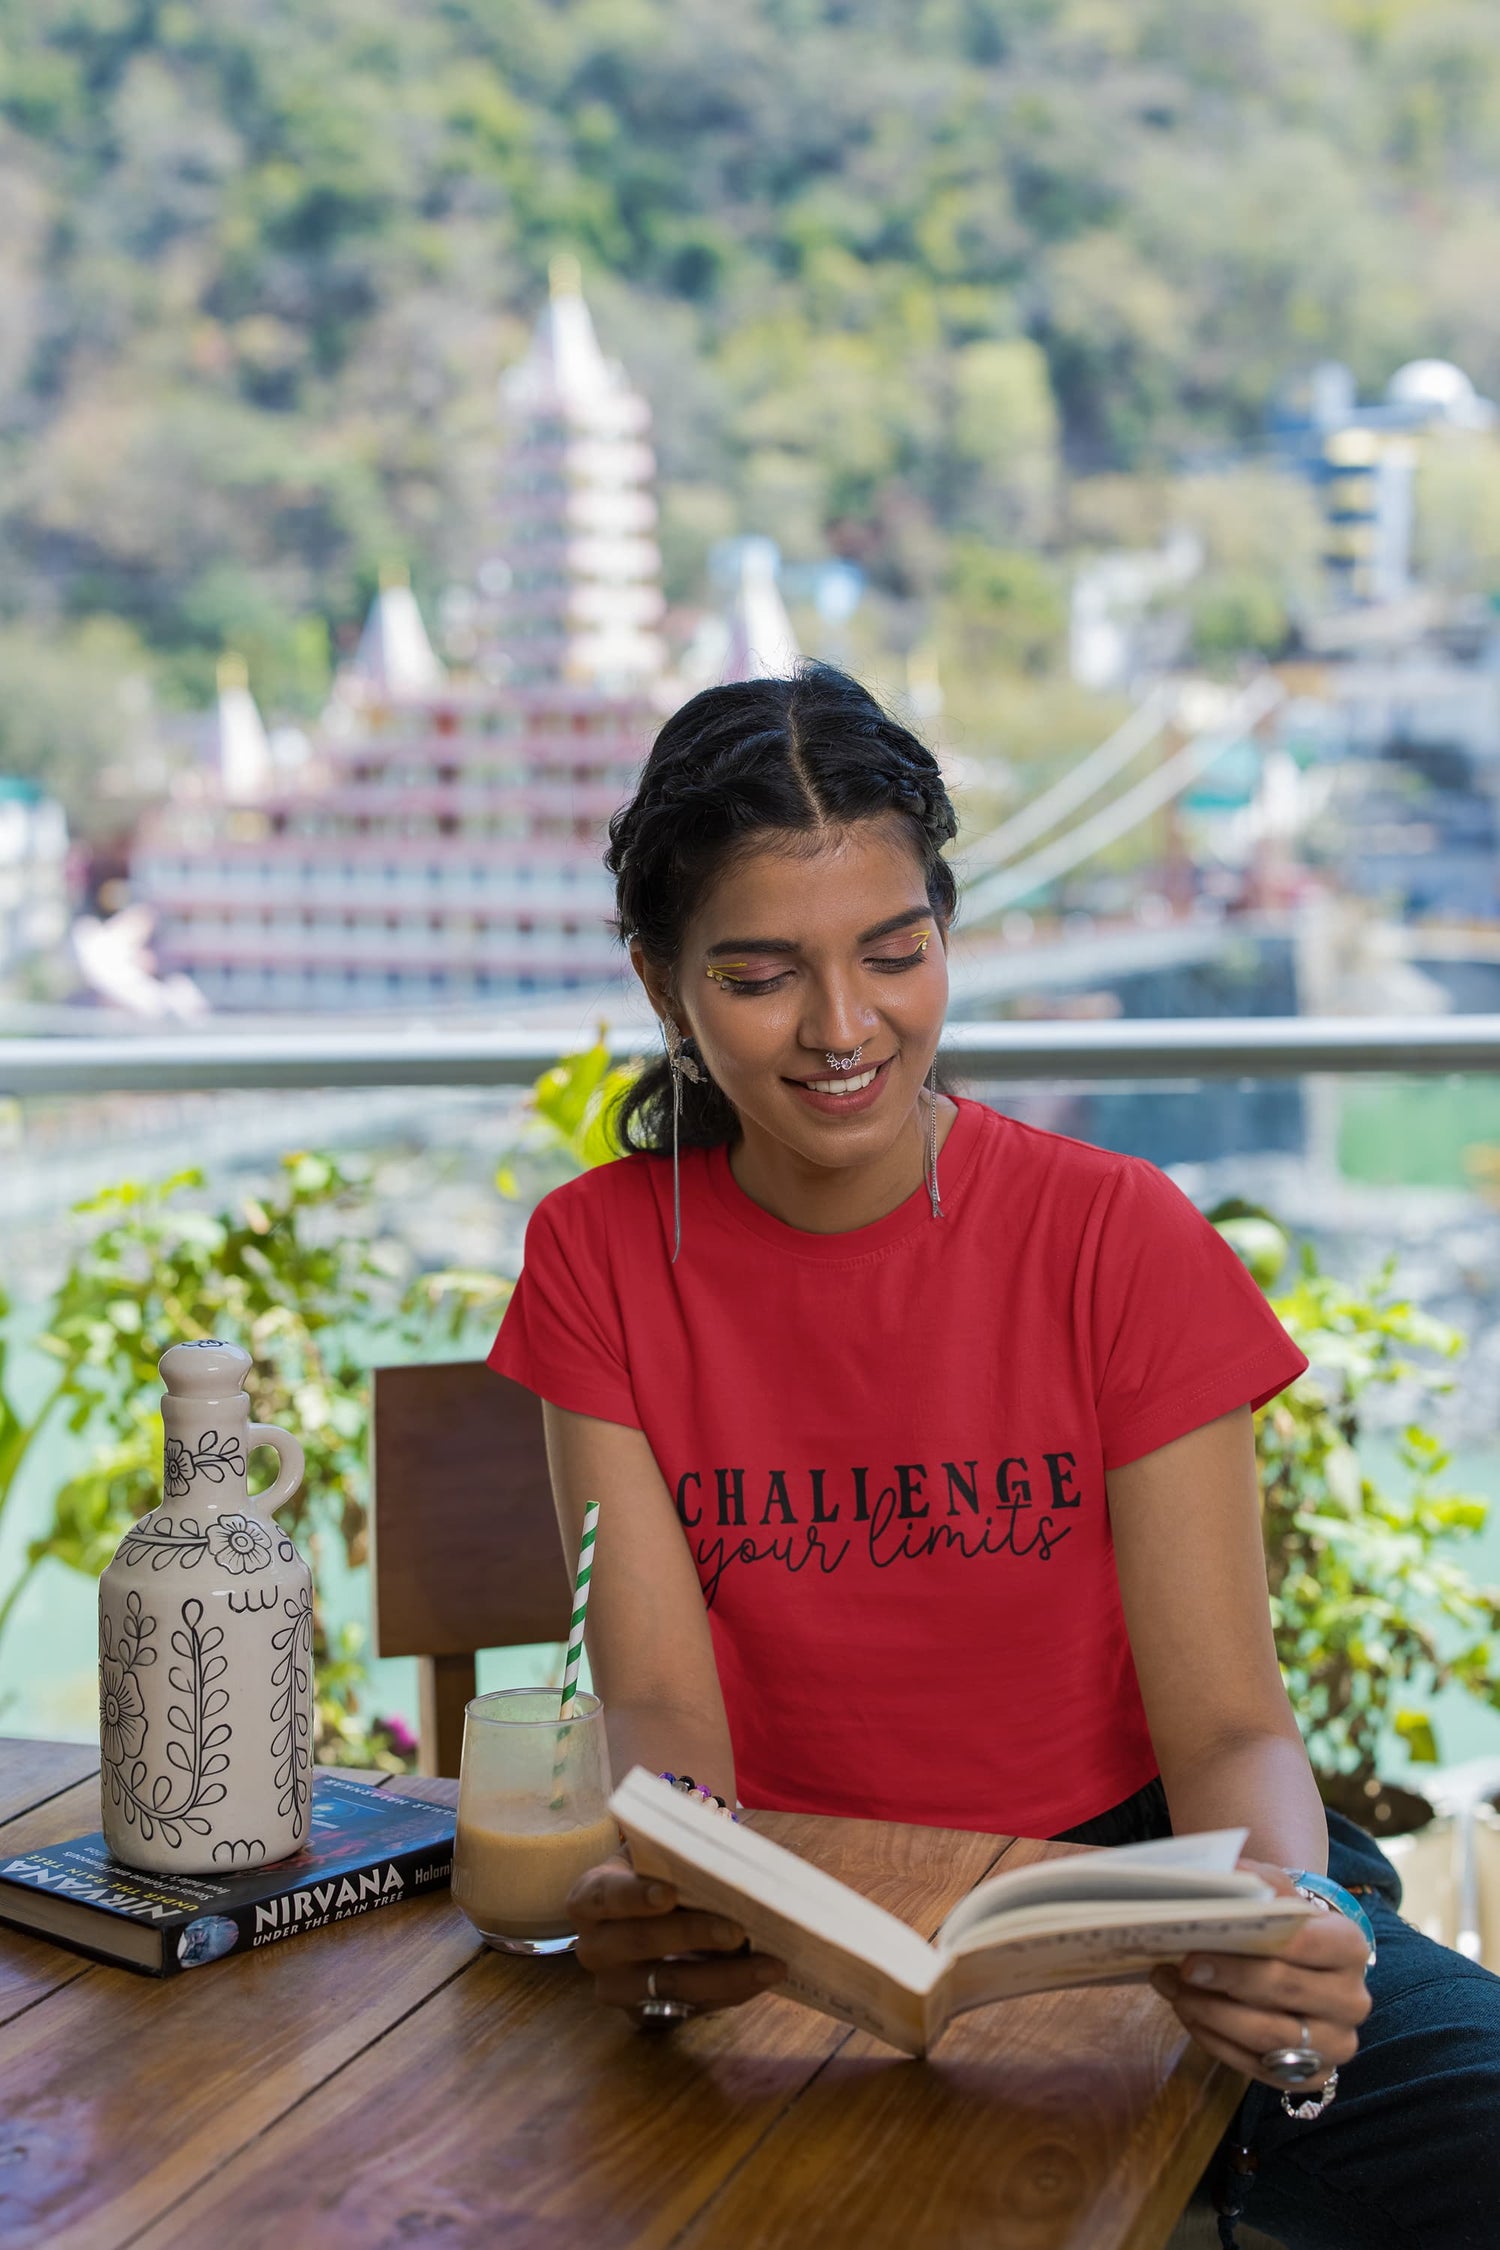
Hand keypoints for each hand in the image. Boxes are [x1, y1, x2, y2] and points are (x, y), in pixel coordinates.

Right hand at [568, 1854, 787, 2017]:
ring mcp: (617, 1988)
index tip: (669, 1893)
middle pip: (641, 1943)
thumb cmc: (653, 1876)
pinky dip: (731, 1991)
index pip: (603, 1896)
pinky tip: (761, 1977)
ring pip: (670, 1985)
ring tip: (769, 1963)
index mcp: (589, 1899)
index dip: (634, 1896)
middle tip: (738, 1929)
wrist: (642, 1919)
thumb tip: (723, 1849)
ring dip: (725, 1975)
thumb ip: (678, 1853)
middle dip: (693, 1935)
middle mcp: (594, 1948)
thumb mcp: (654, 1858)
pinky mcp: (644, 2015)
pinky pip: (691, 2008)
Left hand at [1149, 1859, 1371, 2091]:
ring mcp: (1335, 2043)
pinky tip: (1188, 2013)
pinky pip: (1256, 2067)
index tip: (1195, 1949)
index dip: (1249, 1949)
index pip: (1303, 1945)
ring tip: (1172, 1989)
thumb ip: (1251, 1881)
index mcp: (1349, 1946)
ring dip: (1210, 2013)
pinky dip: (1215, 2040)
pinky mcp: (1312, 2077)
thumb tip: (1214, 1879)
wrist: (1302, 1961)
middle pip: (1283, 1992)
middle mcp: (1351, 2000)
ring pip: (1267, 2036)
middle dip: (1225, 1980)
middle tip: (1180, 1968)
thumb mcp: (1275, 1891)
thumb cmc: (1284, 1922)